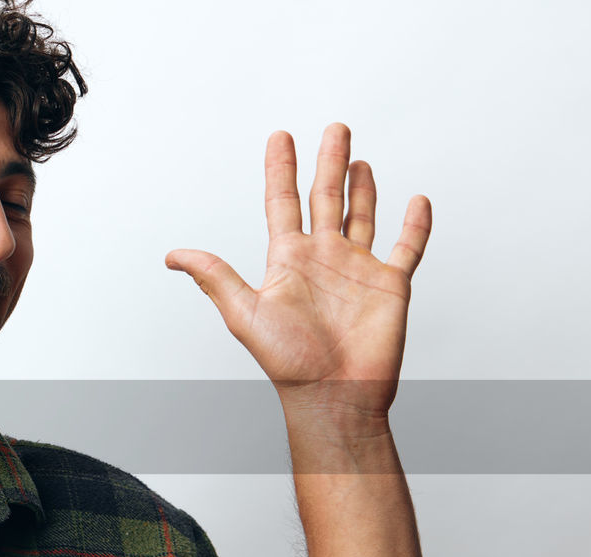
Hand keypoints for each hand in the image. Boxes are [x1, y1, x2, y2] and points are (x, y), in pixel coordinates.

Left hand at [166, 123, 429, 424]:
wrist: (333, 394)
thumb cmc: (288, 361)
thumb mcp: (244, 311)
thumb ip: (215, 276)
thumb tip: (173, 256)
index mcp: (289, 260)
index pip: (283, 203)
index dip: (280, 170)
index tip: (280, 137)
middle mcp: (323, 259)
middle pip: (326, 198)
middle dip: (328, 162)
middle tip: (334, 129)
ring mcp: (358, 270)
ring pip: (362, 217)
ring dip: (362, 188)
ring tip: (358, 159)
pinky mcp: (390, 286)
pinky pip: (407, 248)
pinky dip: (415, 226)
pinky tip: (417, 201)